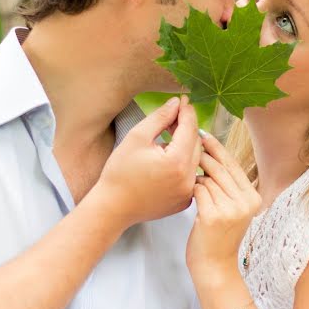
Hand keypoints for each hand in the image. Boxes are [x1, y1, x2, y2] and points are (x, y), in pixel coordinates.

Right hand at [88, 96, 201, 230]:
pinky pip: (190, 176)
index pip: (190, 129)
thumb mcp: (137, 137)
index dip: (187, 113)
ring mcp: (187, 192)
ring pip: (195, 159)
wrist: (112, 207)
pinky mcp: (184, 201)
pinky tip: (167, 159)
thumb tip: (176, 103)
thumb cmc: (120, 172)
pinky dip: (183, 164)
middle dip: (186, 128)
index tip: (184, 101)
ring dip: (186, 145)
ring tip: (169, 136)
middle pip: (196, 143)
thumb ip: (160, 117)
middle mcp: (188, 179)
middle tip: (173, 117)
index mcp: (177, 162)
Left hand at [186, 130, 260, 280]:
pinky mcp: (214, 216)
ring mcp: (231, 209)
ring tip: (188, 179)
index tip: (204, 134)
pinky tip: (187, 193)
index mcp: (253, 197)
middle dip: (203, 155)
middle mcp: (246, 202)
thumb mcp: (234, 209)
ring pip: (208, 178)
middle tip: (189, 145)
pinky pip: (199, 190)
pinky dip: (191, 189)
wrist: (215, 266)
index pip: (233, 165)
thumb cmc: (218, 236)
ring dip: (195, 176)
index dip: (217, 148)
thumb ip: (229, 186)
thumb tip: (215, 154)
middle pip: (221, 168)